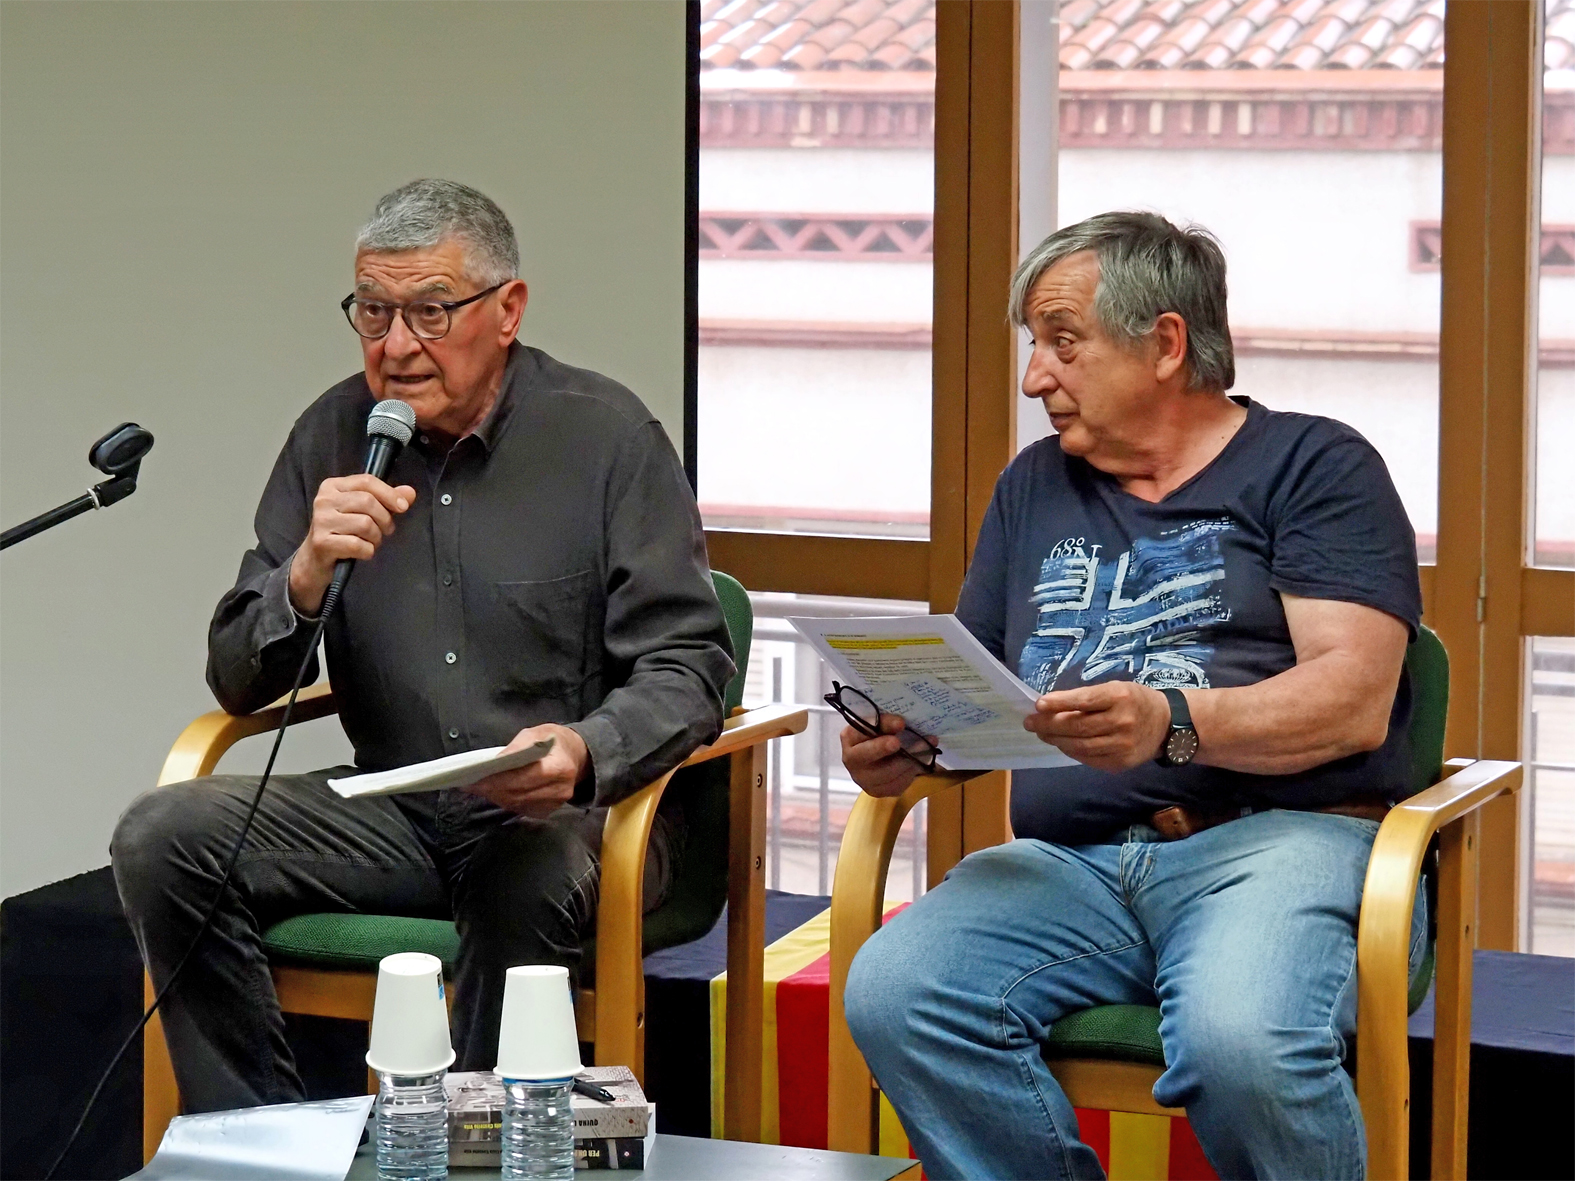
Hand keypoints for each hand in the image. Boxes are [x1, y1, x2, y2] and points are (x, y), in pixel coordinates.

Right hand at [288, 475, 417, 614]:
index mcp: (333, 486)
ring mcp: (321, 521)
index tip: (403, 507)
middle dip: (384, 519)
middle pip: (368, 502)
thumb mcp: (363, 511)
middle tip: (385, 530)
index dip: (389, 494)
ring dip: (376, 537)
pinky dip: (368, 551)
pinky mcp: (322, 542)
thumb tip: (410, 493)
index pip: (367, 481)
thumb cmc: (343, 532)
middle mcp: (324, 500)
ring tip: (371, 541)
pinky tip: (362, 552)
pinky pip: (358, 545)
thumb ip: (386, 500)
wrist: (315, 559)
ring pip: (365, 524)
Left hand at [466, 724, 590, 817]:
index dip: (499, 780)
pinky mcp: (549, 811)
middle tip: (470, 784)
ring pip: (517, 804)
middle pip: (518, 794)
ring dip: (496, 796)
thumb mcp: (536, 733)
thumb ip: (517, 746)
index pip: (524, 778)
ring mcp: (555, 803)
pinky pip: (521, 809)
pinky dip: (506, 801)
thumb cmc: (554, 742)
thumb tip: (495, 762)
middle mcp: (559, 790)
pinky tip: (495, 792)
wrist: (577, 757)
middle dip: (492, 789)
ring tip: (478, 788)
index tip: (476, 779)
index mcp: (559, 768)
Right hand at [840, 713, 924, 797]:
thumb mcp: (882, 724)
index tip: (900, 723)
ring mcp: (863, 779)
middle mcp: (851, 759)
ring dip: (908, 760)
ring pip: (886, 773)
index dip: (882, 726)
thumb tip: (903, 723)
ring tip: (926, 748)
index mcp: (850, 737)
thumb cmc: (881, 735)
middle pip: (865, 755)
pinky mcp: (878, 791)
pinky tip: (921, 762)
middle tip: (899, 742)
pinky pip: (897, 784)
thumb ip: (888, 722)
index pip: (863, 729)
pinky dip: (911, 773)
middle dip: (883, 748)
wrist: (881, 758)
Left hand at [1024, 682, 1171, 771]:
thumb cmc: (1134, 701)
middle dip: (1049, 725)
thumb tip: (1050, 706)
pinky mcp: (1120, 763)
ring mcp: (1122, 746)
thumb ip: (1087, 697)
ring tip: (1041, 733)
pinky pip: (1088, 758)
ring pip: (1079, 745)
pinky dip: (1070, 751)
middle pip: (1077, 726)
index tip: (1038, 704)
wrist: (1167, 725)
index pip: (1084, 701)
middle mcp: (1122, 722)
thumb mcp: (1114, 689)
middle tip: (1030, 722)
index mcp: (1120, 697)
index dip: (1059, 703)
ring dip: (1055, 740)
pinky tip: (1061, 743)